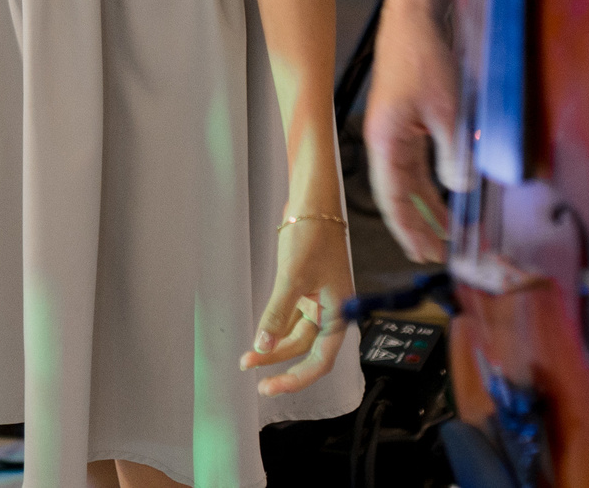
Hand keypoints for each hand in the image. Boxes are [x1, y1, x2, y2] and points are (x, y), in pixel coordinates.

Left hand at [241, 214, 354, 395]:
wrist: (313, 201)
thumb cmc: (314, 233)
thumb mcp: (293, 276)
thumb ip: (277, 313)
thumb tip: (263, 345)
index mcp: (339, 312)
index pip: (320, 360)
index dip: (298, 378)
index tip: (272, 387)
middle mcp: (331, 310)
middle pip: (305, 349)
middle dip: (279, 363)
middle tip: (252, 373)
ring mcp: (317, 299)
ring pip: (295, 334)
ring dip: (274, 346)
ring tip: (248, 357)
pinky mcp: (304, 287)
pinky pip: (290, 317)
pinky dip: (275, 327)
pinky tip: (259, 335)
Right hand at [365, 0, 462, 263]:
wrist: (417, 13)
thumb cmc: (423, 55)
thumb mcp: (447, 109)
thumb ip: (454, 153)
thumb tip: (461, 188)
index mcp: (385, 141)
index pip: (394, 200)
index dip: (410, 231)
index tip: (428, 256)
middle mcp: (386, 141)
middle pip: (402, 196)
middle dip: (423, 227)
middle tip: (441, 255)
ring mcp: (396, 131)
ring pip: (412, 183)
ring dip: (431, 209)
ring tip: (451, 235)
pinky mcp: (410, 121)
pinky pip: (421, 164)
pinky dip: (435, 185)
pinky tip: (452, 197)